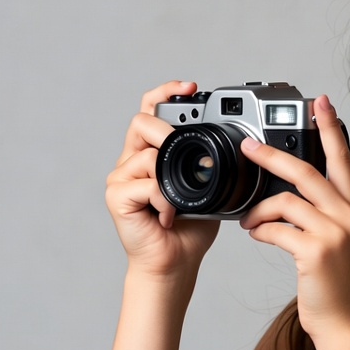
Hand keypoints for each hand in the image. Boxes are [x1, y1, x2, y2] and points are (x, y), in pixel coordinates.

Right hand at [105, 81, 219, 275]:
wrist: (174, 262)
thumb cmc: (189, 226)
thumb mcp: (208, 187)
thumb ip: (209, 163)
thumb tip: (234, 143)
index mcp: (152, 153)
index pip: (152, 110)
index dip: (167, 92)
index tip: (190, 86)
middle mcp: (132, 161)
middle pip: (142, 123)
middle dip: (167, 131)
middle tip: (184, 149)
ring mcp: (121, 178)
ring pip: (147, 154)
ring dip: (171, 175)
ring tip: (179, 201)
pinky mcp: (116, 196)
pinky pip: (145, 183)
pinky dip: (164, 199)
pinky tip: (169, 216)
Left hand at [238, 95, 349, 341]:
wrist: (344, 322)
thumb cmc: (335, 282)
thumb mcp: (341, 239)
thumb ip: (324, 211)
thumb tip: (287, 190)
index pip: (342, 158)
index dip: (330, 128)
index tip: (320, 102)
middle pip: (306, 171)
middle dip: (272, 155)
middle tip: (248, 147)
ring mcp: (335, 233)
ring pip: (285, 200)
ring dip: (258, 208)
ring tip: (248, 220)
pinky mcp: (316, 252)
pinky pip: (276, 229)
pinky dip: (260, 230)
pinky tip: (257, 235)